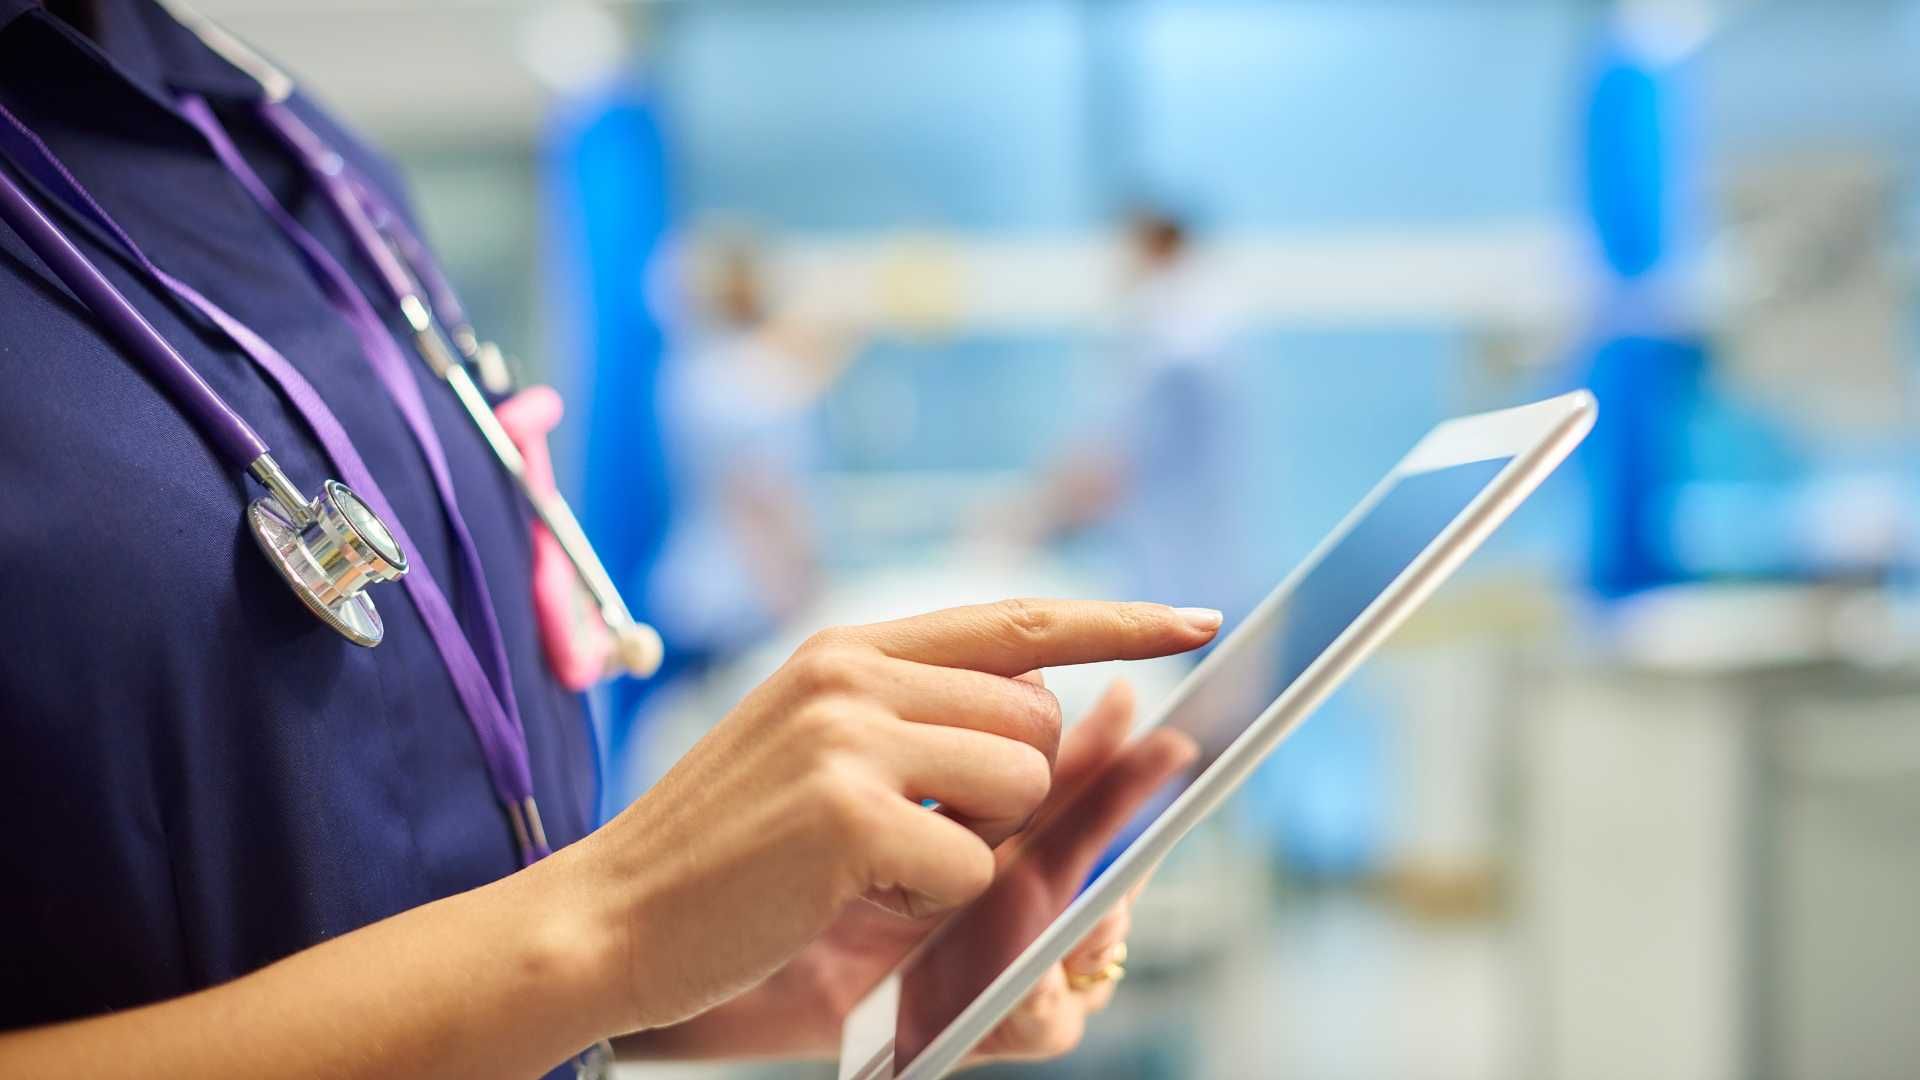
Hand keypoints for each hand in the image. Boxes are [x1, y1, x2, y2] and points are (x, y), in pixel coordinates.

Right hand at [561, 599, 1220, 1033]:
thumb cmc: (726, 852)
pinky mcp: (849, 814)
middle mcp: (853, 674)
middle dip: (1013, 796)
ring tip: (871, 866)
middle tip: (917, 836)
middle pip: (1040, 722)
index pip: (1018, 620)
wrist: (607, 917)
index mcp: (850, 650)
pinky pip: (971, 866)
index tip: (1194, 621)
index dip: (1117, 623)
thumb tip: (1064, 715)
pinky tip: (847, 900)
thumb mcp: (821, 752)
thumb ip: (926, 720)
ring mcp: (849, 737)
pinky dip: (927, 905)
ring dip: (972, 848)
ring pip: (1020, 787)